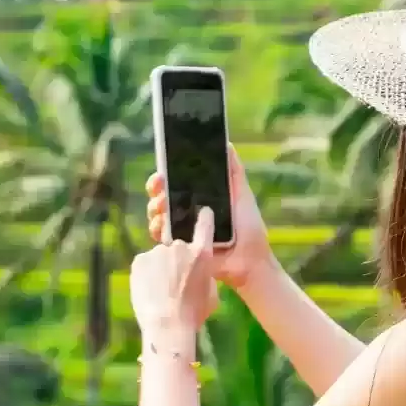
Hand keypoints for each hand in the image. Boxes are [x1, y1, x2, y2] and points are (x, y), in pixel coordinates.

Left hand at [131, 206, 219, 344]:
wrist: (167, 325)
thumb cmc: (194, 314)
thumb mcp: (211, 294)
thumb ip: (206, 275)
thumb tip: (199, 271)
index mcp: (202, 254)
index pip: (205, 226)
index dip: (204, 218)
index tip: (203, 211)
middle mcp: (180, 246)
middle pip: (177, 248)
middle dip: (176, 261)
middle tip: (174, 284)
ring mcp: (157, 251)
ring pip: (159, 258)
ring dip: (160, 269)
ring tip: (160, 292)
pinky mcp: (139, 260)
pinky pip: (144, 264)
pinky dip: (145, 275)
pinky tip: (149, 291)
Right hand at [145, 145, 275, 293]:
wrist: (250, 260)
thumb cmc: (249, 227)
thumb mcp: (242, 195)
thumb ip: (234, 171)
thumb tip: (227, 144)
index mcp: (200, 197)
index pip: (176, 182)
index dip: (165, 175)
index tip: (161, 172)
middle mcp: (188, 212)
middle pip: (162, 196)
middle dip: (155, 190)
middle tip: (158, 187)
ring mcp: (182, 230)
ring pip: (158, 215)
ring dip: (155, 208)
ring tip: (161, 208)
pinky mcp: (180, 248)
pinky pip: (161, 237)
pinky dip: (157, 230)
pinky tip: (162, 227)